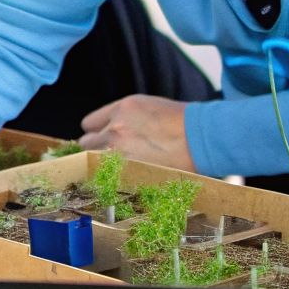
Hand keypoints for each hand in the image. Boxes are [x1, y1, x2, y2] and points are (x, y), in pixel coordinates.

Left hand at [80, 95, 194, 171]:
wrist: (203, 138)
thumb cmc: (184, 124)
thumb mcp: (150, 108)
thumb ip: (126, 118)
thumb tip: (113, 131)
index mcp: (122, 108)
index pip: (89, 124)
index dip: (97, 133)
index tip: (103, 140)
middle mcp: (115, 128)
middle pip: (85, 144)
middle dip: (96, 150)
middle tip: (113, 157)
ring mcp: (119, 151)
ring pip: (92, 163)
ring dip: (102, 167)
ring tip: (121, 170)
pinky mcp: (127, 172)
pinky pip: (107, 179)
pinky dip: (113, 180)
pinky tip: (127, 178)